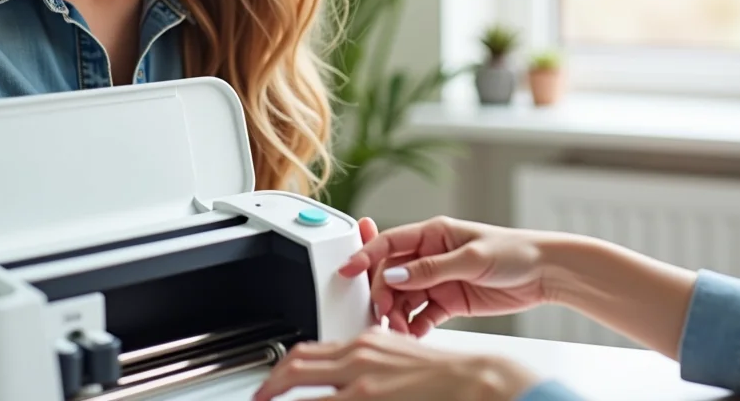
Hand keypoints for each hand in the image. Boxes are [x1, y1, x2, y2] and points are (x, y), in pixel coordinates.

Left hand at [252, 328, 538, 400]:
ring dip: (280, 397)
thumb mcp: (401, 360)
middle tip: (259, 398)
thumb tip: (353, 382)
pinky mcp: (369, 399)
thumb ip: (372, 366)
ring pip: (303, 386)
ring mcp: (361, 382)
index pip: (310, 351)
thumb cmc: (449, 375)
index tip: (274, 382)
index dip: (284, 367)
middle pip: (296, 364)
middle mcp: (358, 358)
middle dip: (269, 383)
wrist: (479, 379)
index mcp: (366, 344)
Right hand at [339, 217, 548, 336]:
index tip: (347, 270)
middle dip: (384, 295)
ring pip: (404, 298)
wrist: (546, 274)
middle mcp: (431, 256)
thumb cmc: (515, 252)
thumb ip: (433, 269)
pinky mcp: (449, 302)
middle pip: (392, 275)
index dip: (365, 254)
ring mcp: (439, 280)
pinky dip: (414, 327)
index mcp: (433, 234)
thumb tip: (396, 275)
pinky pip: (422, 315)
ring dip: (398, 314)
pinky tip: (413, 336)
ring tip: (401, 330)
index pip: (390, 243)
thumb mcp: (472, 257)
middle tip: (385, 313)